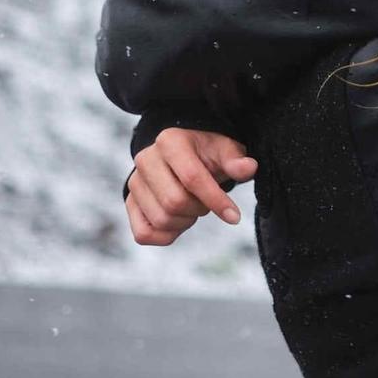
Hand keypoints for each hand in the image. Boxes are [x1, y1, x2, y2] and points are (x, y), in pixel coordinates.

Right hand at [123, 128, 257, 246]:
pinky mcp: (129, 203)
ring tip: (193, 208)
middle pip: (174, 202)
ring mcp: (134, 182)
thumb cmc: (207, 154)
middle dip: (199, 209)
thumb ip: (236, 161)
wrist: (182, 156)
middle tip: (207, 203)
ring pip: (161, 220)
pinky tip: (179, 222)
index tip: (234, 216)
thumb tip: (248, 168)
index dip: (216, 200)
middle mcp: (146, 159)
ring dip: (185, 222)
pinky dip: (166, 236)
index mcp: (170, 141)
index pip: (192, 178)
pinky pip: (144, 234)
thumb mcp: (225, 151)